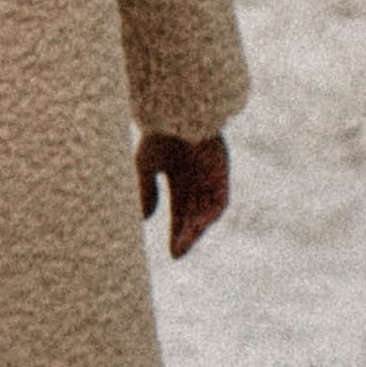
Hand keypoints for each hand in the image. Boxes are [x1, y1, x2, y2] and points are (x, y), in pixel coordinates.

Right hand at [138, 132, 229, 258]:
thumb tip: (143, 218)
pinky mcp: (221, 173)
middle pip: (194, 216)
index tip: (171, 253)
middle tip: (177, 254)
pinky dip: (209, 216)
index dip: (176, 232)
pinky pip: (219, 202)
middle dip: (186, 236)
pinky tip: (196, 225)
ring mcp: (210, 177)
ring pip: (206, 212)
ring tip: (182, 244)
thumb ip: (146, 190)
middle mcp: (196, 180)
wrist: (176, 112)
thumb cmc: (159, 133)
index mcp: (179, 176)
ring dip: (196, 229)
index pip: (180, 212)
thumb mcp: (146, 165)